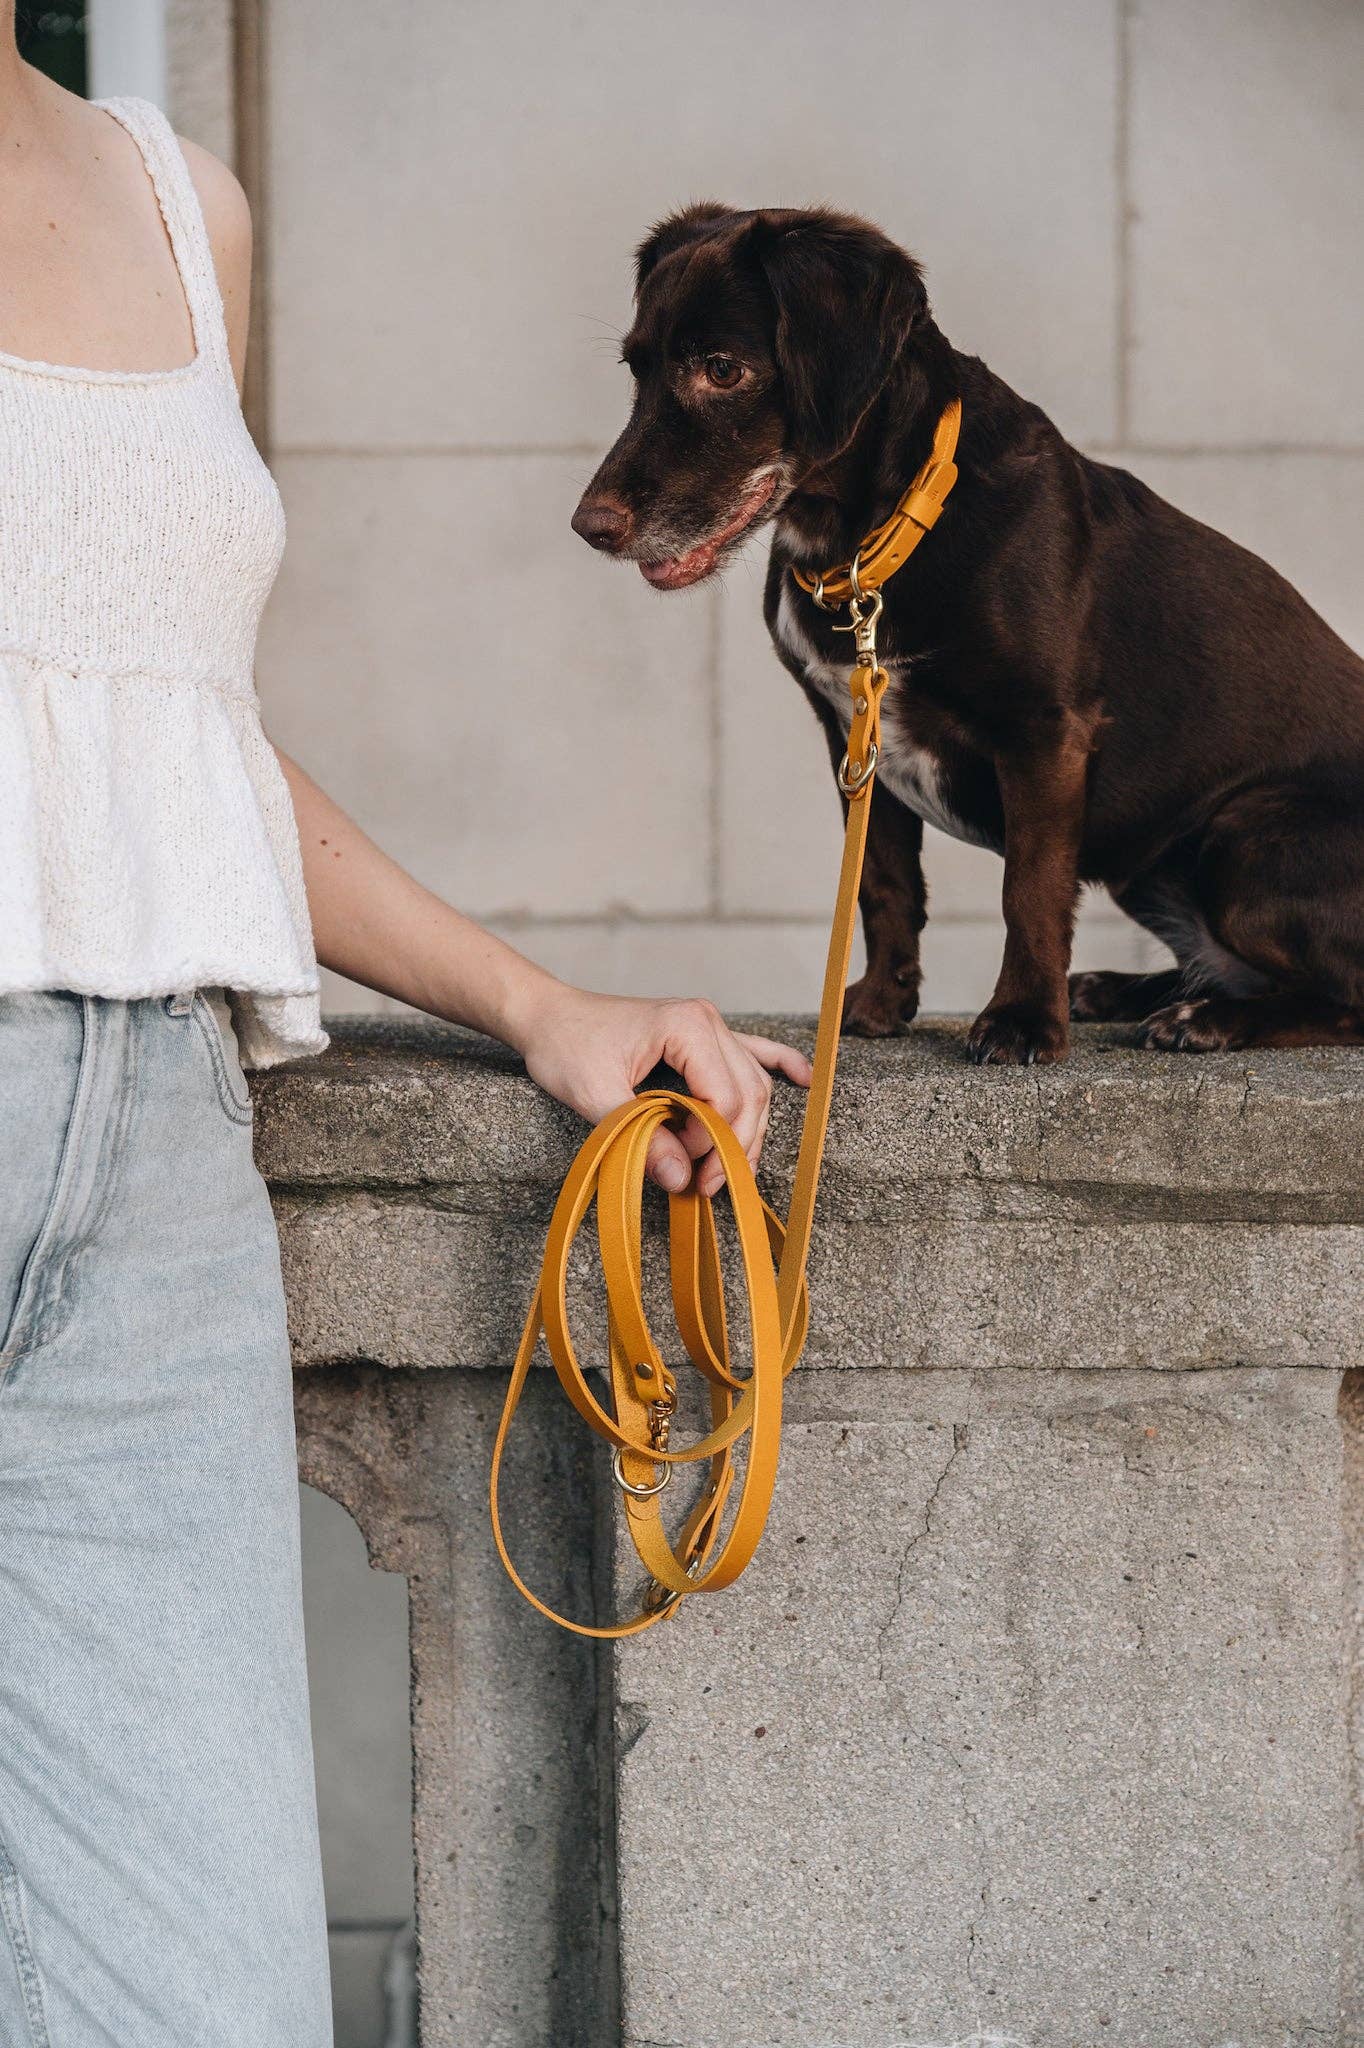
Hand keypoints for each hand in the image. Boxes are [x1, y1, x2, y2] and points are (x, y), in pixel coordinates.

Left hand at [512, 984, 812, 1196]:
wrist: (548, 1016)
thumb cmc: (565, 1046)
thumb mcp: (592, 1095)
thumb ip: (638, 1135)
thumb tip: (679, 1178)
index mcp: (686, 1026)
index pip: (725, 1095)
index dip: (712, 1141)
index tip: (684, 1171)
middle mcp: (708, 1021)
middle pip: (749, 1093)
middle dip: (735, 1145)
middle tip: (707, 1185)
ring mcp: (710, 1026)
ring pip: (755, 1084)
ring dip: (750, 1129)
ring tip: (731, 1170)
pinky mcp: (703, 1036)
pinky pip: (754, 1051)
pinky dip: (780, 1064)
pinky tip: (805, 1078)